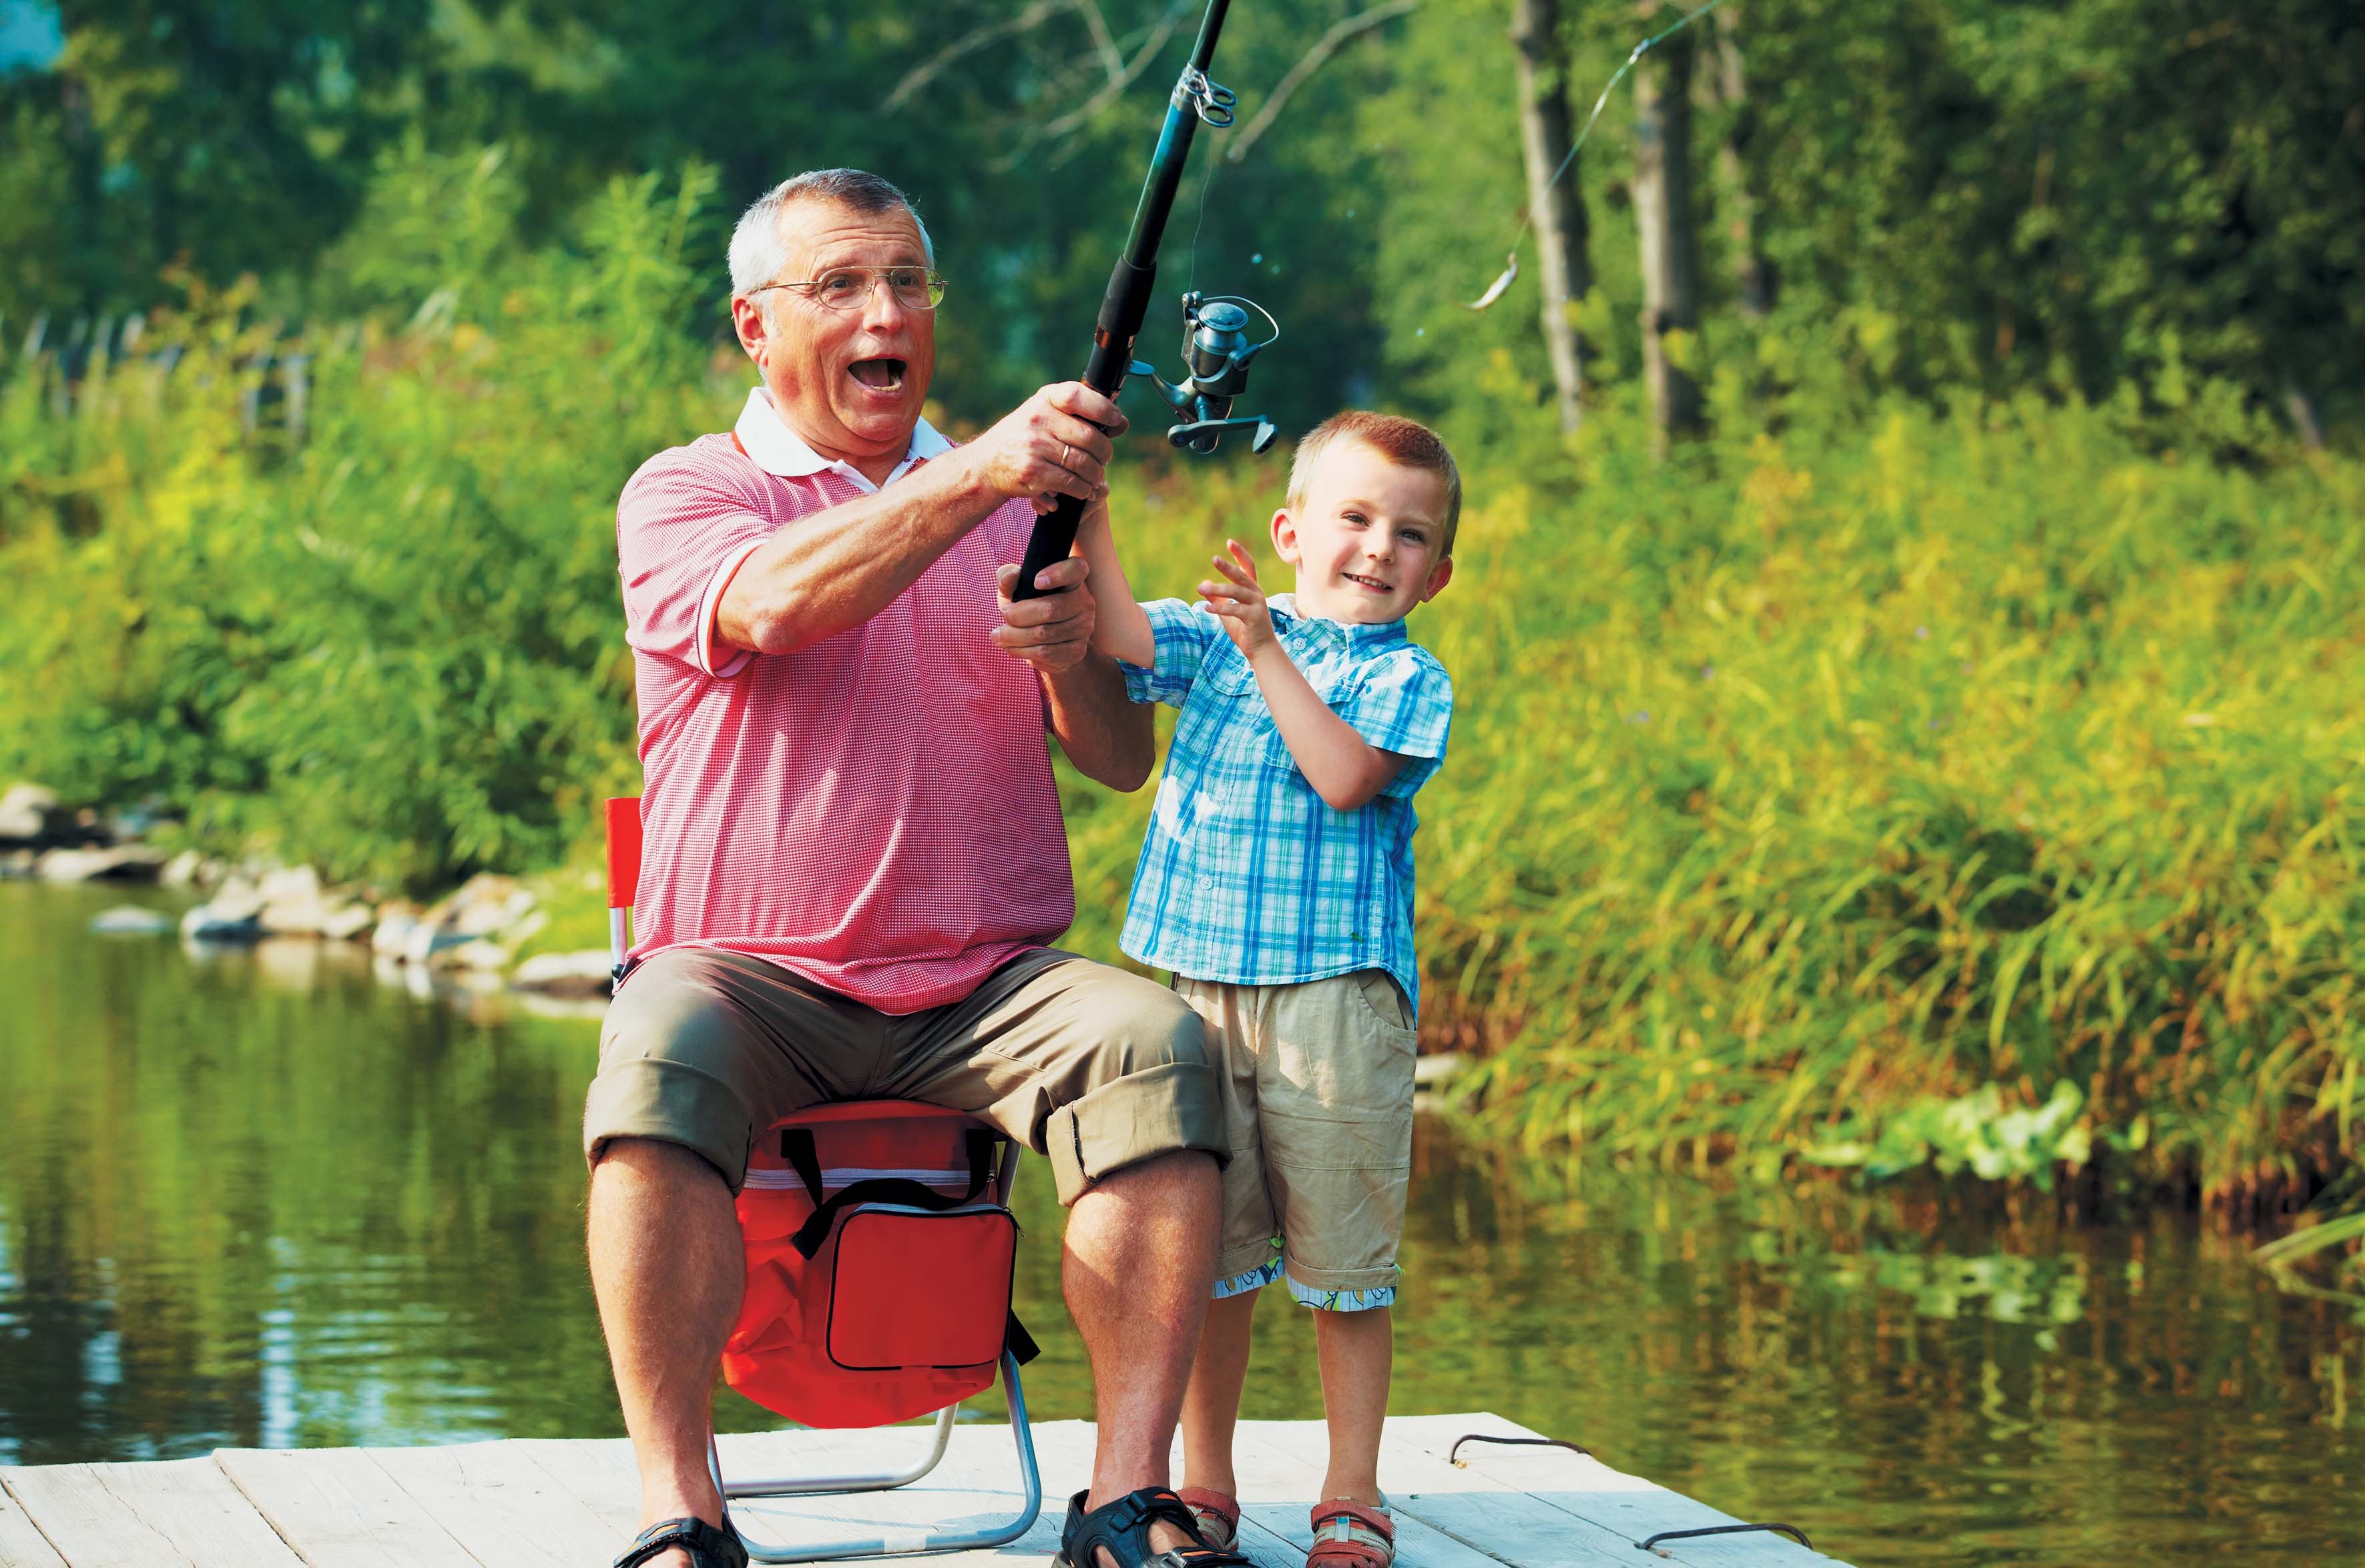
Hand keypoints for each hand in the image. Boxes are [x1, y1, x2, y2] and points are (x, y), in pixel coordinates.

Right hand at [966, 382, 1127, 508]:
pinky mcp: (1034, 472)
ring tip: (1095, 477)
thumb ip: (1081, 416)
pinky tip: (1083, 489)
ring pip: (1084, 464)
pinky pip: (1072, 483)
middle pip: (1089, 437)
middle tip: (1104, 459)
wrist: (987, 464)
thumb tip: (1122, 423)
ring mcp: (1035, 446)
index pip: (1077, 396)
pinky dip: (1083, 489)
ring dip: (1096, 475)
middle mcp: (1038, 419)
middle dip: (1104, 452)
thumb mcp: (1047, 416)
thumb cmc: (1026, 437)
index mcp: (1045, 399)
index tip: (1117, 420)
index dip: (1103, 408)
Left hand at [994, 555, 1096, 675]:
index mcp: (1073, 579)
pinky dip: (1022, 651)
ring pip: (1044, 634)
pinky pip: (1046, 653)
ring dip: (1014, 636)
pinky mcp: (1077, 651)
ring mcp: (1084, 628)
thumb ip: (1007, 577)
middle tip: (1003, 615)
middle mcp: (1084, 602)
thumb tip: (1011, 575)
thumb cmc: (1028, 607)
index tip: (1036, 582)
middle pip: (1051, 609)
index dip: (1058, 574)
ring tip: (998, 635)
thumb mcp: (1015, 589)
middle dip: (1018, 615)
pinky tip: (1010, 647)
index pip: (1076, 569)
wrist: (1044, 641)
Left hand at [1198, 540, 1277, 656]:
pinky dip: (1220, 608)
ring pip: (1236, 592)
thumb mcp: (1227, 612)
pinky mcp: (1255, 617)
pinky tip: (1205, 608)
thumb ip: (1216, 598)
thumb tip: (1203, 584)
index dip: (1239, 554)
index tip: (1229, 542)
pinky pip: (1235, 609)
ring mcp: (1257, 604)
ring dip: (1218, 590)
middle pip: (1241, 576)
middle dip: (1228, 567)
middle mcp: (1256, 593)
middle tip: (1214, 559)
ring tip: (1200, 588)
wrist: (1260, 649)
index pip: (1247, 567)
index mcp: (1251, 589)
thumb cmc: (1244, 629)